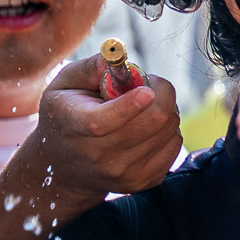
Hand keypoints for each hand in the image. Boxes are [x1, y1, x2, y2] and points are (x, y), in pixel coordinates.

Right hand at [0, 58, 182, 239]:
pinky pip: (175, 145)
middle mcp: (100, 157)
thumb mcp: (64, 85)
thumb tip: (118, 58)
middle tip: (150, 85)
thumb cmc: (67, 115)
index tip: (146, 90)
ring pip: (169, 130)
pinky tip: (147, 127)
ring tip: (145, 107)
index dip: (130, 104)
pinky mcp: (144, 181)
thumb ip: (91, 68)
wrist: (65, 168)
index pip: (103, 122)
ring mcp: (124, 173)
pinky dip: (168, 130)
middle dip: (161, 93)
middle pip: (153, 121)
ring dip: (165, 110)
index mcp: (74, 128)